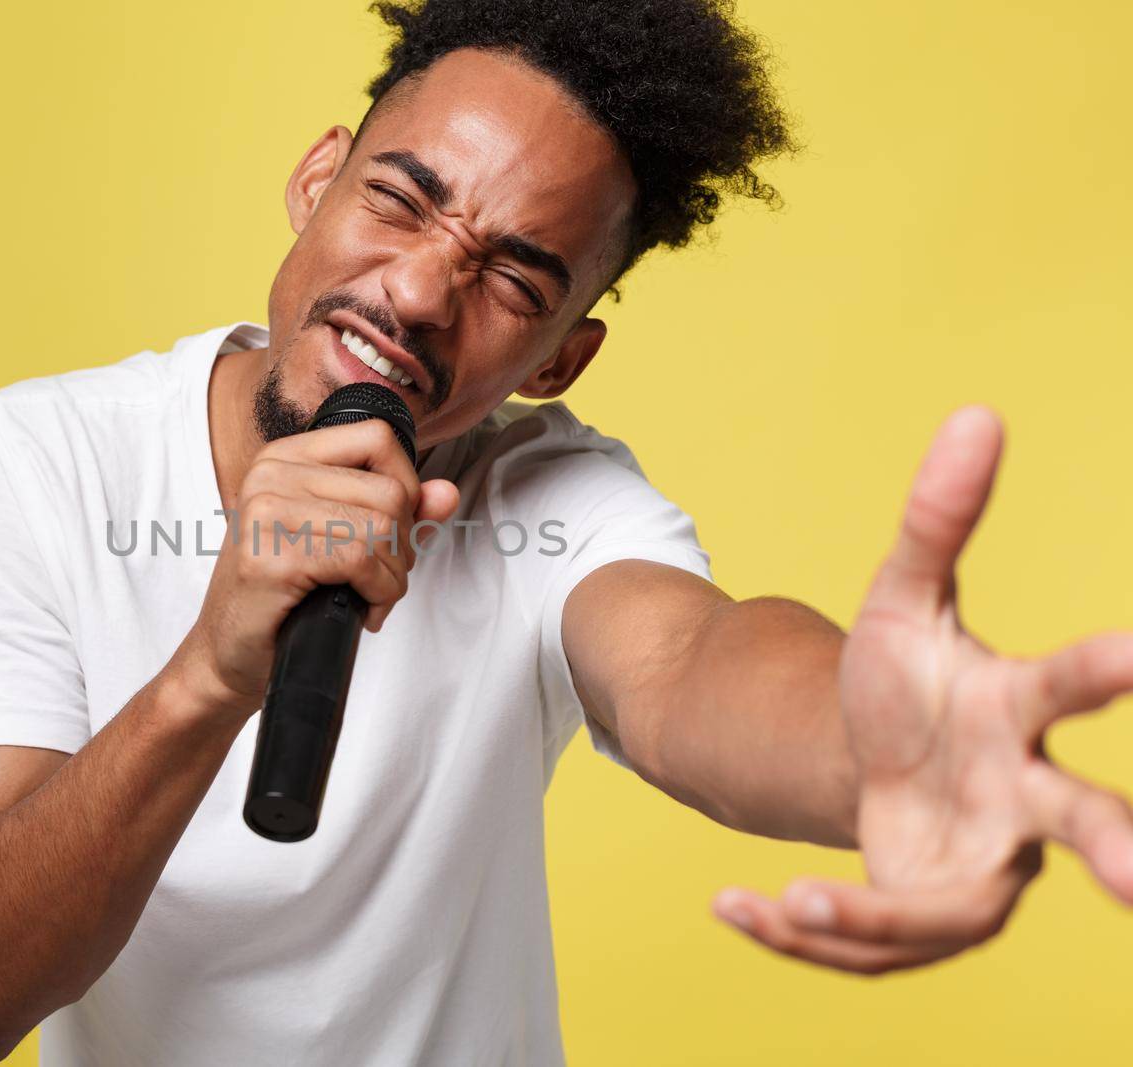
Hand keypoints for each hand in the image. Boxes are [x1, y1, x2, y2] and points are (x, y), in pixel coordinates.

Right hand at [175, 418, 458, 719]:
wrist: (228, 653)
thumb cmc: (283, 596)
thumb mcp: (340, 539)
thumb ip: (395, 512)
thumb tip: (446, 493)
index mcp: (285, 457)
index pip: (378, 439)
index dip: (407, 488)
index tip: (392, 532)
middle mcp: (271, 473)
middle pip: (389, 490)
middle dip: (401, 546)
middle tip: (376, 580)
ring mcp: (267, 511)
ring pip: (381, 527)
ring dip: (391, 576)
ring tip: (366, 596)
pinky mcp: (272, 555)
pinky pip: (361, 560)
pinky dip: (378, 592)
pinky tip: (361, 610)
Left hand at [714, 406, 1132, 972]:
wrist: (882, 758)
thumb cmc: (915, 677)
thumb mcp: (904, 596)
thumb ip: (937, 519)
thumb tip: (977, 412)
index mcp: (1018, 708)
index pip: (1070, 684)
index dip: (1108, 669)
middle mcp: (1024, 797)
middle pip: (1083, 821)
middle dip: (1119, 845)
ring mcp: (986, 867)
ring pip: (955, 913)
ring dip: (874, 912)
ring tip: (788, 900)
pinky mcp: (933, 916)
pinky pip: (880, 941)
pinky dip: (808, 931)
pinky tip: (737, 907)